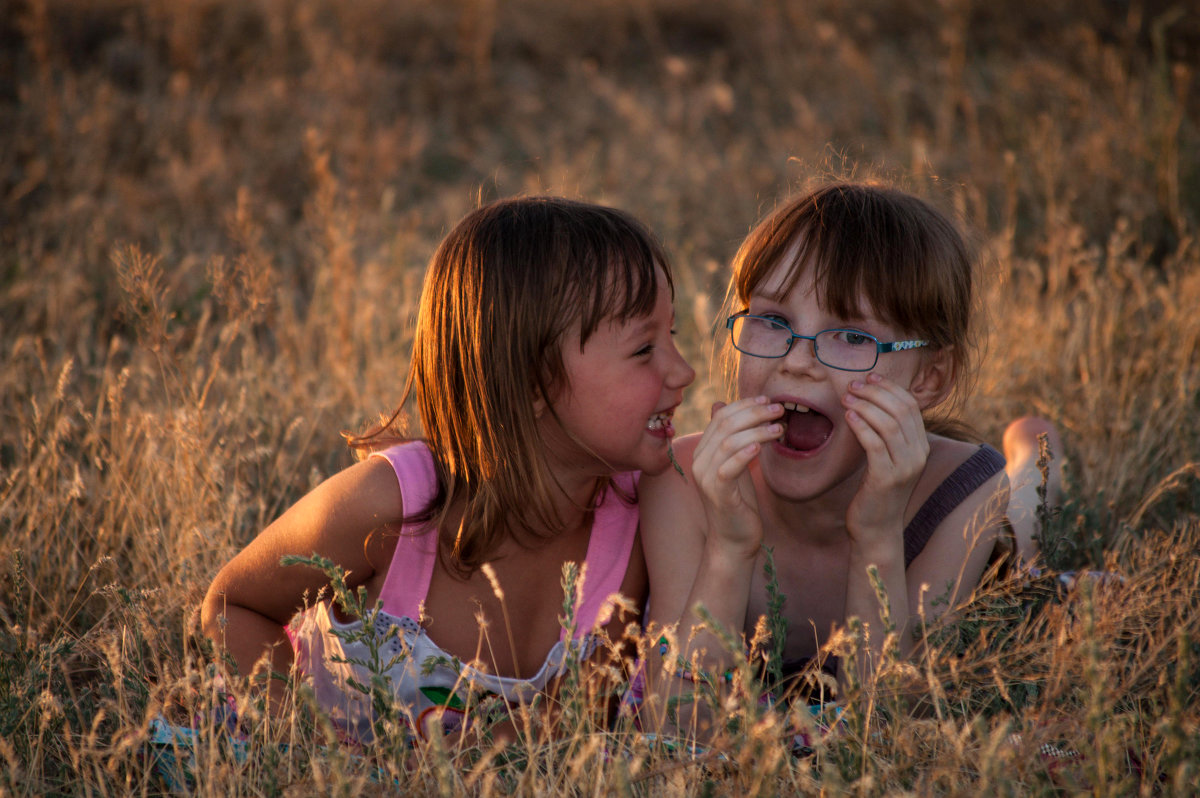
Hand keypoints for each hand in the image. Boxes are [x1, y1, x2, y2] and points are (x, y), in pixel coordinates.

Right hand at [690, 396, 783, 559]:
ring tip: (779, 428)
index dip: (744, 405)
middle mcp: (699, 461)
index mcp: (703, 451)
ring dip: (756, 431)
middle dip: (754, 413)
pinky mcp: (717, 494)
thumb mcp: (735, 464)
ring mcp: (706, 478)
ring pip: (728, 443)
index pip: (721, 417)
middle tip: (778, 409)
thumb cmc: (738, 502)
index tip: (767, 400)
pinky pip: (728, 468)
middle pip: (724, 425)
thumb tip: (720, 404)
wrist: (733, 540)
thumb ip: (730, 438)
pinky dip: (744, 454)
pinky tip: (761, 447)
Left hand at [842, 374, 928, 550]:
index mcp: (921, 446)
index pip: (911, 406)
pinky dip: (861, 426)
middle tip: (852, 385)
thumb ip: (887, 434)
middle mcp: (918, 454)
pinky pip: (875, 444)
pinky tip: (848, 417)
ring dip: (865, 406)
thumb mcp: (887, 458)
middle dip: (875, 393)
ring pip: (888, 424)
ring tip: (846, 398)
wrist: (876, 528)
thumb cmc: (877, 490)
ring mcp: (905, 467)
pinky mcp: (886, 478)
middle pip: (901, 410)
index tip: (869, 378)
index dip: (889, 388)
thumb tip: (871, 401)